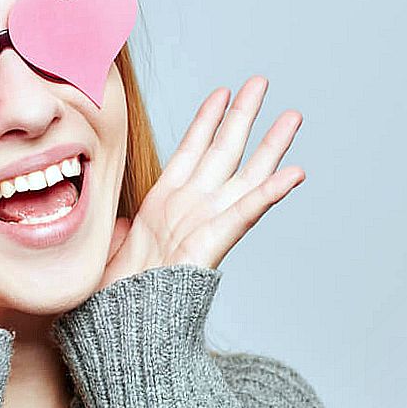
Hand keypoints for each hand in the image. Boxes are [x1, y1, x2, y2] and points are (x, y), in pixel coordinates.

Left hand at [100, 75, 304, 288]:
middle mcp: (191, 206)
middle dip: (244, 115)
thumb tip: (117, 221)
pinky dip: (270, 192)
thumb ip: (118, 229)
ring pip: (245, 174)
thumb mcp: (111, 246)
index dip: (207, 119)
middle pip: (225, 150)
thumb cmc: (117, 292)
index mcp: (165, 202)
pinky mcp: (213, 243)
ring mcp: (205, 222)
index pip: (191, 148)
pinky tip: (295, 172)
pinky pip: (246, 212)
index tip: (221, 91)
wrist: (120, 325)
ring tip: (293, 116)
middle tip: (262, 82)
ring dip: (271, 145)